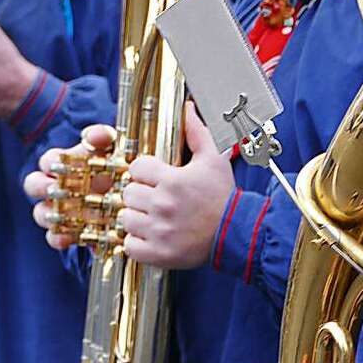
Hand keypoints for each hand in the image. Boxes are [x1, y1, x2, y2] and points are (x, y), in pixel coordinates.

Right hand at [25, 124, 116, 248]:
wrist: (127, 190)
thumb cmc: (113, 163)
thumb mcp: (111, 146)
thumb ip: (102, 136)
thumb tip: (93, 136)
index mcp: (61, 163)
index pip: (47, 160)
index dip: (51, 163)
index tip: (60, 165)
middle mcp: (55, 186)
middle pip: (33, 185)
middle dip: (41, 187)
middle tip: (54, 189)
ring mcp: (59, 209)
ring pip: (40, 212)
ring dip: (47, 214)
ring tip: (60, 215)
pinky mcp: (67, 231)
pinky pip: (53, 237)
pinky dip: (57, 238)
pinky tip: (67, 238)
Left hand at [119, 105, 233, 268]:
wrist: (236, 233)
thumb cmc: (223, 196)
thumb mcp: (214, 159)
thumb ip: (196, 132)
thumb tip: (187, 108)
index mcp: (172, 181)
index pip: (136, 168)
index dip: (144, 171)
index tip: (154, 177)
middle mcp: (163, 205)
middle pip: (128, 193)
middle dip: (139, 193)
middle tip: (153, 198)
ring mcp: (159, 231)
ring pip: (126, 218)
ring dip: (136, 217)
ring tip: (152, 217)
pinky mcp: (158, 254)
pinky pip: (130, 246)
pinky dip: (137, 242)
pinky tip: (151, 235)